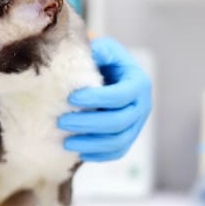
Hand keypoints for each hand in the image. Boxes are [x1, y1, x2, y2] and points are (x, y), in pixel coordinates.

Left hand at [58, 37, 151, 161]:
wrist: (112, 75)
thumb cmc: (104, 61)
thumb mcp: (103, 50)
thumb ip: (98, 50)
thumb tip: (90, 53)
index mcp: (138, 83)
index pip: (120, 95)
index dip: (96, 98)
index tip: (71, 98)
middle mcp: (142, 106)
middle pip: (119, 122)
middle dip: (88, 123)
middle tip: (62, 121)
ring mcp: (137, 125)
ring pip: (118, 141)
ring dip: (91, 144)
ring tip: (66, 142)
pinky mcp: (128, 138)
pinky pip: (117, 152)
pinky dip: (99, 155)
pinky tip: (79, 153)